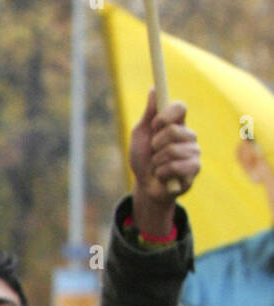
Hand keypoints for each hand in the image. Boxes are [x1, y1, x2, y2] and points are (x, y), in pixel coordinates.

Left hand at [129, 91, 199, 237]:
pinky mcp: (194, 168)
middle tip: (154, 153)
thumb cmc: (143, 159)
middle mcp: (188, 135)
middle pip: (172, 130)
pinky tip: (163, 176)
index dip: (166, 115)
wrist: (146, 187)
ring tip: (157, 166)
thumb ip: (149, 114)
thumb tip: (153, 89)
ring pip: (172, 150)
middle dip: (155, 145)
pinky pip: (175, 166)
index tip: (155, 124)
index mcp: (177, 123)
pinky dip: (161, 173)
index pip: (180, 107)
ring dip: (156, 162)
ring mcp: (194, 151)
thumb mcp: (141, 135)